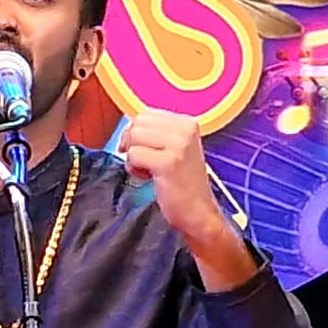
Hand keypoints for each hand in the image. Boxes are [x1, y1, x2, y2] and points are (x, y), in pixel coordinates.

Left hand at [118, 110, 231, 245]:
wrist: (199, 213)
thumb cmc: (182, 183)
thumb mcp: (175, 149)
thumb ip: (156, 133)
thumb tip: (128, 127)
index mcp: (188, 122)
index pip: (145, 114)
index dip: (136, 133)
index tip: (145, 151)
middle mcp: (185, 129)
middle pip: (138, 123)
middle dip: (133, 143)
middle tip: (144, 162)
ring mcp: (178, 145)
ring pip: (134, 136)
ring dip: (133, 156)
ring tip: (149, 170)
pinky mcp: (168, 162)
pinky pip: (134, 155)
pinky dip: (135, 168)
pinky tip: (149, 178)